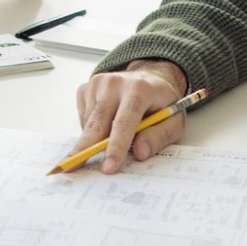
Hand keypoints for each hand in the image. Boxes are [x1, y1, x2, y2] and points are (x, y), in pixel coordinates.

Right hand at [73, 59, 189, 174]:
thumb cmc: (162, 102)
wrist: (150, 78)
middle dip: (86, 149)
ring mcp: (97, 84)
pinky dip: (90, 130)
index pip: (124, 122)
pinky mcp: (85, 88)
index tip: (108, 167)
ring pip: (88, 124)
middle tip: (73, 168)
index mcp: (139, 89)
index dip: (115, 147)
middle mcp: (115, 83)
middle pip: (97, 123)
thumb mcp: (173, 121)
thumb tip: (139, 153)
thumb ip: (158, 137)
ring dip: (94, 141)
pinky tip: (106, 125)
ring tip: (111, 142)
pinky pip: (83, 119)